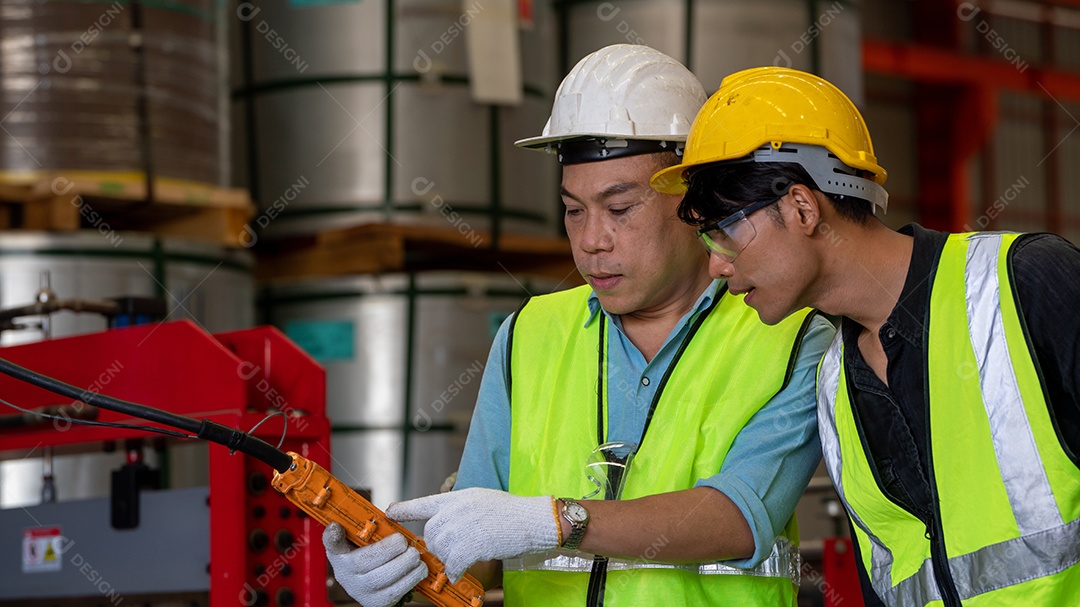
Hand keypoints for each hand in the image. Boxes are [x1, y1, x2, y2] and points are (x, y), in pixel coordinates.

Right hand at [323, 522, 428, 606]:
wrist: (377, 580)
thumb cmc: (373, 553)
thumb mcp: (364, 539)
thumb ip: (365, 526)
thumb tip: (374, 514)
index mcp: (340, 553)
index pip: (331, 543)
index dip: (332, 536)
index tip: (336, 527)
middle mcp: (345, 574)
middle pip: (362, 562)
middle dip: (388, 549)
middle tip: (403, 541)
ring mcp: (360, 591)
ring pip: (380, 579)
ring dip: (403, 564)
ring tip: (414, 554)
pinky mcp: (377, 602)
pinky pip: (394, 592)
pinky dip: (411, 578)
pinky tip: (418, 568)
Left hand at [387, 487, 558, 581]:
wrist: (533, 519)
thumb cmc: (511, 512)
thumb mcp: (480, 500)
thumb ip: (459, 510)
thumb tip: (445, 525)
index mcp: (458, 497)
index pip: (424, 502)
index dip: (405, 508)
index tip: (390, 511)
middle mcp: (456, 510)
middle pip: (430, 533)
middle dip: (436, 545)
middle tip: (449, 551)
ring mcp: (463, 527)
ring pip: (440, 549)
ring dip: (447, 558)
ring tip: (461, 559)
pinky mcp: (472, 544)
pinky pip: (453, 563)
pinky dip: (455, 571)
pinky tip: (461, 572)